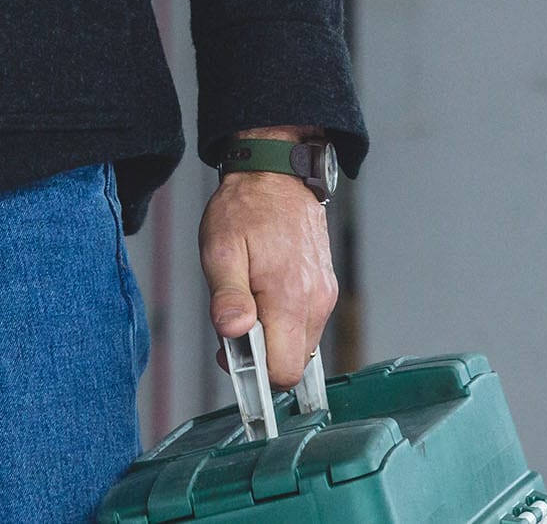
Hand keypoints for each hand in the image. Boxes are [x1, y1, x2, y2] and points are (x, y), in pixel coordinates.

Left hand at [200, 126, 336, 388]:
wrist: (277, 174)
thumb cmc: (246, 208)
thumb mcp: (221, 249)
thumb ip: (228, 295)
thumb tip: (234, 332)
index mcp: (290, 296)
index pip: (284, 371)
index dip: (255, 373)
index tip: (232, 353)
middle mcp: (315, 301)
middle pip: (292, 363)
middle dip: (262, 357)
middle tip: (234, 325)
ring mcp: (324, 295)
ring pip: (300, 346)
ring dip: (273, 338)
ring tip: (248, 302)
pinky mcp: (325, 288)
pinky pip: (306, 325)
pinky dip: (284, 323)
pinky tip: (264, 296)